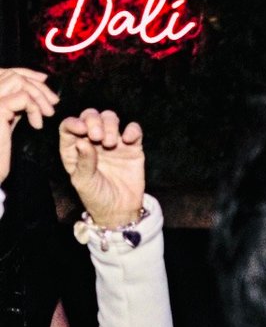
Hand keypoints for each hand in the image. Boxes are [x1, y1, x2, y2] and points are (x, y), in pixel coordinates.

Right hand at [0, 69, 57, 189]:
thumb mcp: (10, 116)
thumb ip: (18, 99)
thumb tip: (39, 79)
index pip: (6, 71)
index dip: (27, 73)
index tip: (45, 80)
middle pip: (14, 74)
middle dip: (38, 86)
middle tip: (53, 102)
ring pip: (18, 82)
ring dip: (39, 96)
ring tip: (48, 114)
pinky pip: (23, 97)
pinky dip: (35, 108)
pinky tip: (37, 124)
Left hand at [60, 108, 145, 227]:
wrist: (120, 209)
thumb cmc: (96, 197)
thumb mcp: (84, 182)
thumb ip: (83, 162)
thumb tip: (82, 142)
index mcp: (74, 149)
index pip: (69, 127)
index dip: (74, 123)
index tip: (82, 129)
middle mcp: (92, 142)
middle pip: (91, 117)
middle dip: (94, 121)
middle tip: (98, 137)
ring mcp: (113, 143)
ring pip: (110, 118)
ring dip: (111, 124)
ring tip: (111, 143)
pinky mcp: (132, 147)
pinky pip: (133, 130)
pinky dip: (132, 130)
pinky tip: (129, 139)